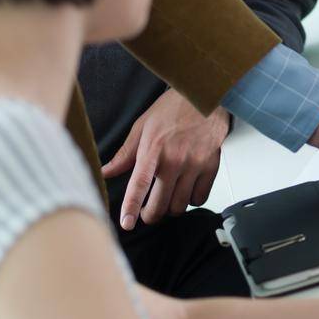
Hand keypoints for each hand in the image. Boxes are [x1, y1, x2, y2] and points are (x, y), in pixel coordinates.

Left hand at [101, 87, 231, 230]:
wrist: (206, 95)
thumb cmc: (174, 107)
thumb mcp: (143, 126)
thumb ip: (126, 153)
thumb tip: (107, 171)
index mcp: (154, 150)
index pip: (139, 185)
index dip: (131, 207)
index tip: (126, 223)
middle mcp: (175, 159)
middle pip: (160, 204)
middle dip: (150, 214)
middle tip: (148, 211)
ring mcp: (195, 164)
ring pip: (180, 205)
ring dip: (171, 207)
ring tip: (168, 197)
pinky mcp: (211, 165)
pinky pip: (200, 197)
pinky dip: (192, 199)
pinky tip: (186, 189)